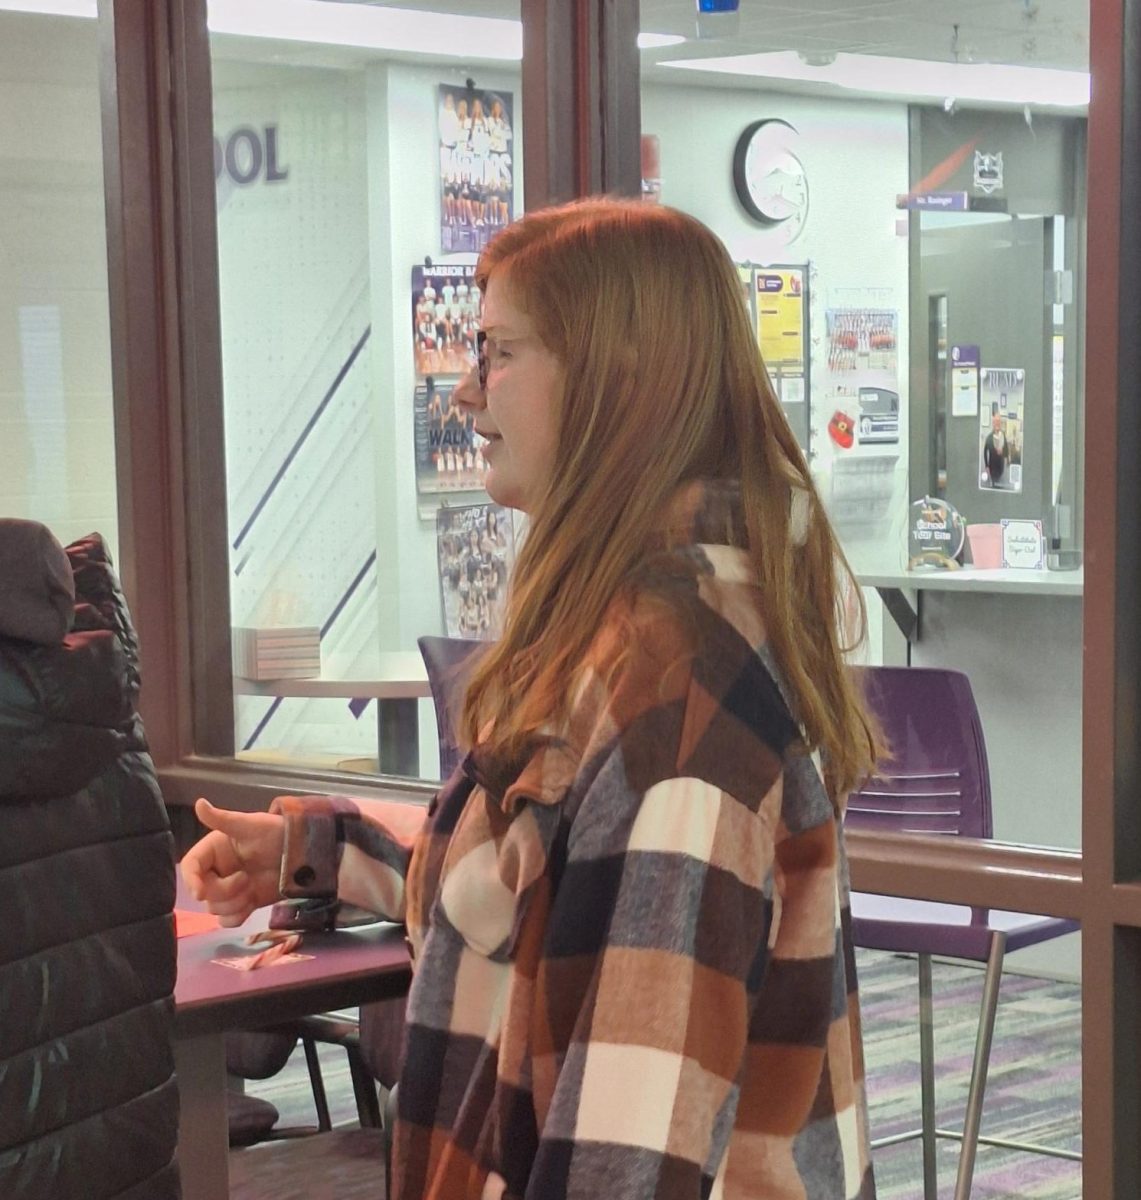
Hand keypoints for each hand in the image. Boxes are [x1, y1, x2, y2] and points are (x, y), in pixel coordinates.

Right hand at [180, 798, 285, 926]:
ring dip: (233, 904)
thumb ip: (223, 818)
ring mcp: (229, 889)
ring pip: (214, 908)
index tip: (201, 893)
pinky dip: (237, 916)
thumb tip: (199, 803)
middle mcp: (217, 870)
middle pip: (203, 892)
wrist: (302, 853)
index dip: (191, 880)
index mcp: (214, 850)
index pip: (190, 866)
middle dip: (223, 891)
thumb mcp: (249, 825)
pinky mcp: (242, 903)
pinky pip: (227, 920)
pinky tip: (251, 904)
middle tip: (246, 879)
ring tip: (252, 889)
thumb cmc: (275, 833)